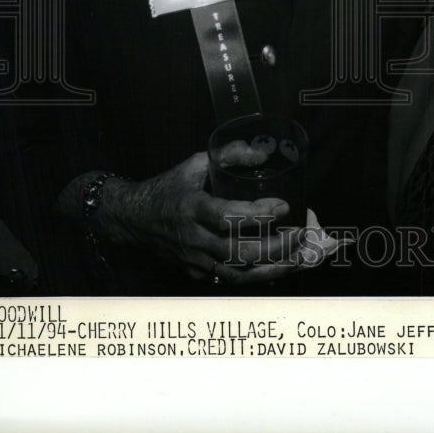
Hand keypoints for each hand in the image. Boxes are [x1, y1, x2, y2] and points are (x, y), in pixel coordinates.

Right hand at [100, 152, 304, 283]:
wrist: (133, 219)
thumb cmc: (168, 189)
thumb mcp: (194, 164)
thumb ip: (229, 155)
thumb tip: (262, 153)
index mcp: (192, 208)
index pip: (229, 217)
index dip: (259, 215)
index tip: (284, 207)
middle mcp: (194, 239)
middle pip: (239, 251)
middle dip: (275, 247)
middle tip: (300, 234)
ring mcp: (195, 260)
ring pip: (238, 273)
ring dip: (272, 268)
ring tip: (298, 257)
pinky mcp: (197, 273)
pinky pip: (230, 279)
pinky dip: (256, 276)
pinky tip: (277, 267)